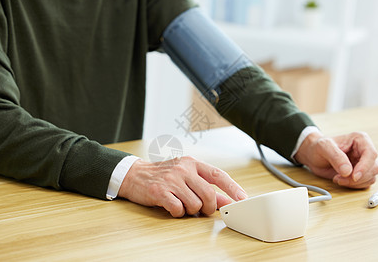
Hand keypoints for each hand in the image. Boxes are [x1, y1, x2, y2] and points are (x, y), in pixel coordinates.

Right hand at [118, 156, 247, 216]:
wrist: (135, 174)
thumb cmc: (164, 176)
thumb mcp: (186, 177)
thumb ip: (206, 187)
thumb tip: (227, 201)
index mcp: (192, 163)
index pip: (218, 175)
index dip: (232, 188)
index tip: (242, 198)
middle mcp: (183, 169)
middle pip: (208, 194)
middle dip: (209, 207)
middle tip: (203, 209)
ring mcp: (171, 180)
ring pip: (195, 204)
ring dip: (191, 210)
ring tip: (182, 204)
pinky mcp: (160, 191)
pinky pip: (178, 209)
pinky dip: (178, 213)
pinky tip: (172, 207)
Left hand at [294, 131, 377, 188]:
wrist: (313, 155)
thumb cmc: (318, 147)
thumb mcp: (323, 147)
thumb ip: (335, 157)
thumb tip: (348, 171)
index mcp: (360, 139)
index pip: (371, 154)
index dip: (364, 167)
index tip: (354, 176)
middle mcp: (365, 151)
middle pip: (373, 168)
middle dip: (357, 177)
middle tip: (339, 178)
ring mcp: (364, 163)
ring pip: (370, 177)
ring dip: (354, 183)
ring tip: (337, 178)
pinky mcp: (360, 173)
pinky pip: (365, 183)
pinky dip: (354, 186)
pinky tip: (341, 180)